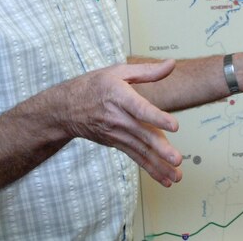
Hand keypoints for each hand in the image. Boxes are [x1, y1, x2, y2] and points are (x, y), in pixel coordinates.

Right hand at [52, 59, 183, 186]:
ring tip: (176, 175)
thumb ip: (147, 70)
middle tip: (177, 159)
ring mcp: (116, 133)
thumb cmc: (94, 85)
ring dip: (159, 164)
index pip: (139, 108)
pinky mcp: (116, 143)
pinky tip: (165, 179)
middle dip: (161, 148)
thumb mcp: (118, 71)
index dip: (157, 117)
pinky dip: (150, 169)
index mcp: (119, 96)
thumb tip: (172, 64)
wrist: (65, 109)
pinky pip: (135, 157)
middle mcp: (118, 118)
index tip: (174, 125)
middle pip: (142, 134)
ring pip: (141, 150)